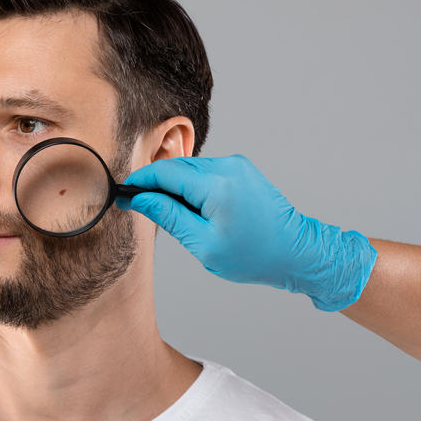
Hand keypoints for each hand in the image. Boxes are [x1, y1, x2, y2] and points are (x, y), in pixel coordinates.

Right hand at [115, 154, 377, 311]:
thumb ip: (169, 216)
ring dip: (172, 187)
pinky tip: (188, 209)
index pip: (164, 173)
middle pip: (175, 168)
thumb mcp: (202, 243)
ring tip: (165, 214)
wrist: (299, 253)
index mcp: (216, 184)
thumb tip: (141, 199)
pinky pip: (205, 173)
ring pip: (189, 170)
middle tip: (134, 205)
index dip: (139, 183)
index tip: (121, 195)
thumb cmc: (254, 255)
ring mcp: (237, 165)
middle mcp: (227, 166)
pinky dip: (190, 187)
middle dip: (153, 185)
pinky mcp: (241, 170)